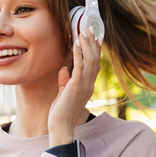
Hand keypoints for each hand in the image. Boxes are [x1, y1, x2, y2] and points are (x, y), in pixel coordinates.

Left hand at [48, 27, 100, 146]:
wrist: (60, 127)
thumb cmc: (60, 114)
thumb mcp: (63, 94)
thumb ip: (64, 82)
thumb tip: (63, 69)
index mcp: (87, 87)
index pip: (95, 65)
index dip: (95, 51)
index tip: (94, 38)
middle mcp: (89, 85)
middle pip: (95, 60)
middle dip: (93, 43)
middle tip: (90, 29)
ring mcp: (84, 86)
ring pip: (90, 61)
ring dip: (87, 45)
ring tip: (84, 32)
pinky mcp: (75, 87)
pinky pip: (79, 67)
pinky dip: (78, 54)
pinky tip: (76, 44)